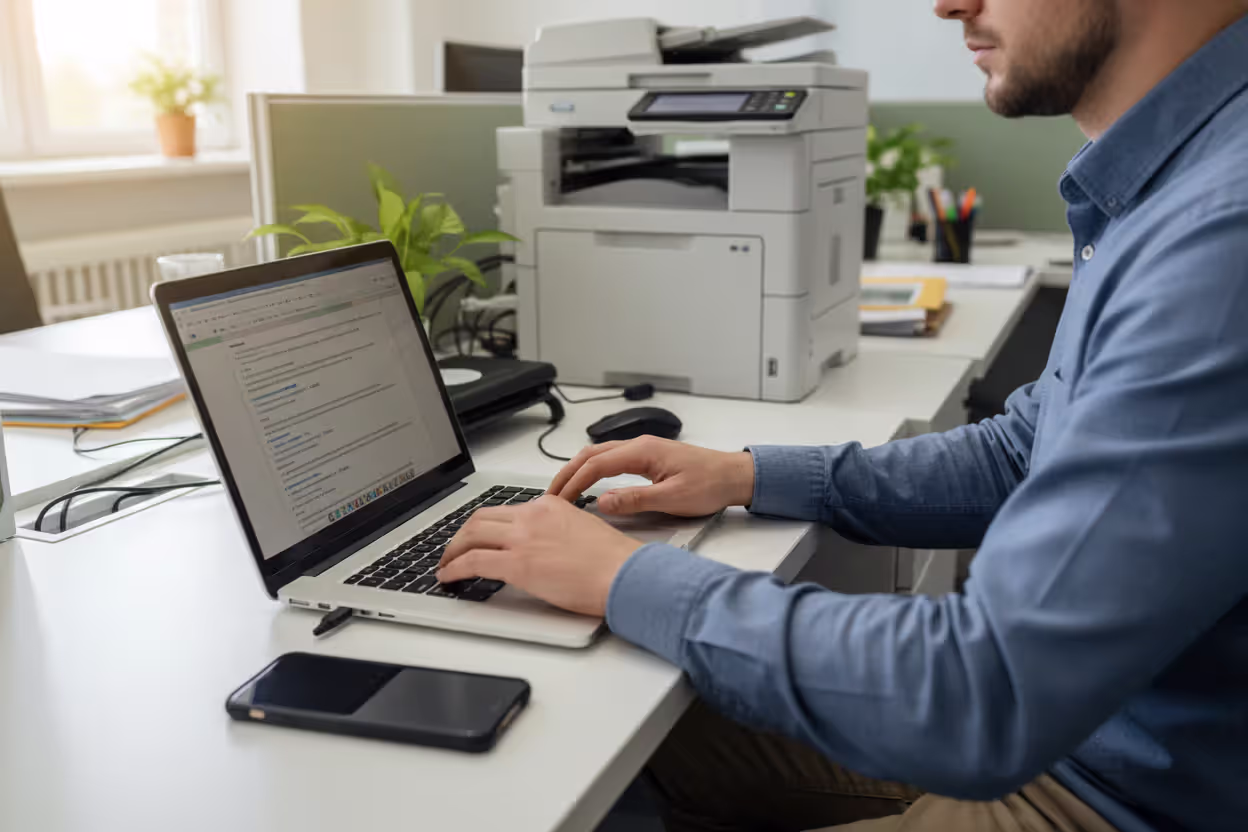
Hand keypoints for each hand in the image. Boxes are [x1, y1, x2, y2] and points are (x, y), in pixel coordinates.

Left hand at [437, 496, 642, 616]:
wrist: (624, 573)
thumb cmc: (613, 561)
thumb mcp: (582, 530)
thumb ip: (556, 531)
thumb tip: (542, 547)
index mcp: (549, 506)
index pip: (505, 510)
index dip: (485, 525)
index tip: (479, 536)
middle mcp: (532, 516)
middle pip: (481, 518)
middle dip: (461, 535)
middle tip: (454, 548)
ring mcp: (522, 538)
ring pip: (470, 535)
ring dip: (452, 551)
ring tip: (446, 564)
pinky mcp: (517, 564)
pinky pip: (472, 561)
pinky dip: (454, 568)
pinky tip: (449, 577)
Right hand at [548, 436, 754, 516]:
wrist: (734, 476)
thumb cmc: (710, 484)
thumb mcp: (672, 499)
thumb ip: (635, 500)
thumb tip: (602, 502)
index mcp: (643, 451)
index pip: (596, 465)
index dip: (574, 483)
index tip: (559, 501)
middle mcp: (640, 445)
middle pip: (591, 455)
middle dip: (568, 474)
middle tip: (550, 495)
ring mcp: (643, 449)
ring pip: (600, 455)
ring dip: (579, 471)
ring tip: (564, 491)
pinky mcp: (648, 458)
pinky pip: (612, 460)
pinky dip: (593, 470)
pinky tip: (589, 484)